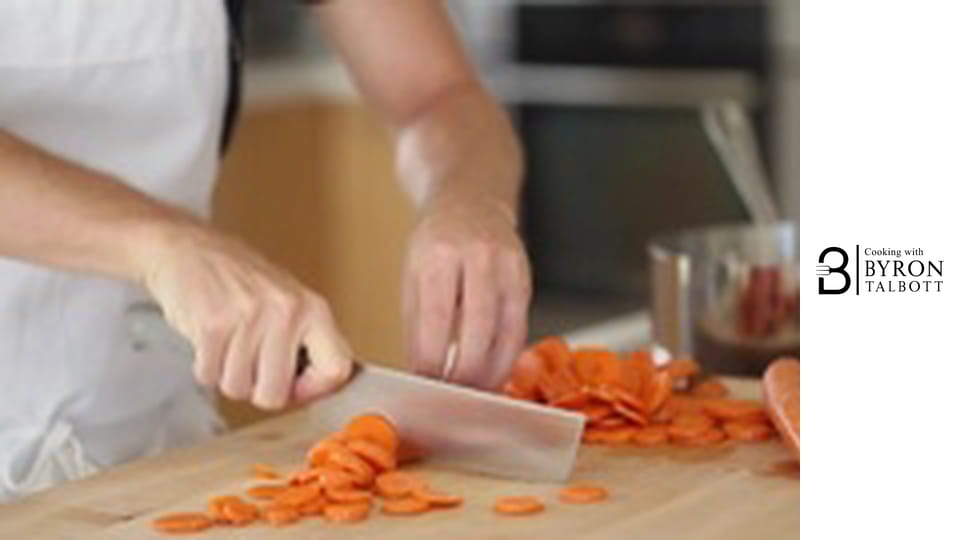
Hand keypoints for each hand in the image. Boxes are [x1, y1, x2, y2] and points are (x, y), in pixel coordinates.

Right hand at [134, 221, 352, 408]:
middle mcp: (286, 310)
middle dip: (257, 389)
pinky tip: (211, 341)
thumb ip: (308, 343)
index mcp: (313, 308)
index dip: (313, 390)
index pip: (336, 369)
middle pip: (275, 394)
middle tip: (251, 364)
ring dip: (227, 375)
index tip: (296, 388)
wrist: (188, 248)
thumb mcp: (290, 301)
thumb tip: (320, 390)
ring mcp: (249, 317)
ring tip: (229, 344)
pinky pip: (209, 376)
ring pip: (238, 388)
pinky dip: (205, 367)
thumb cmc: (241, 279)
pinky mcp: (212, 324)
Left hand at [403, 197, 531, 389]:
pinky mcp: (526, 279)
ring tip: (473, 394)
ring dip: (490, 373)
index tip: (423, 387)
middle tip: (451, 400)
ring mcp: (509, 267)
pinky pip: (520, 328)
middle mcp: (479, 258)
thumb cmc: (435, 242)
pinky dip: (507, 357)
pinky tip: (494, 373)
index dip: (431, 362)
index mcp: (441, 255)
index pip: (437, 322)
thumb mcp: (413, 275)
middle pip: (477, 333)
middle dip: (464, 375)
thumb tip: (421, 375)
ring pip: (505, 335)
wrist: (471, 201)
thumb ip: (416, 325)